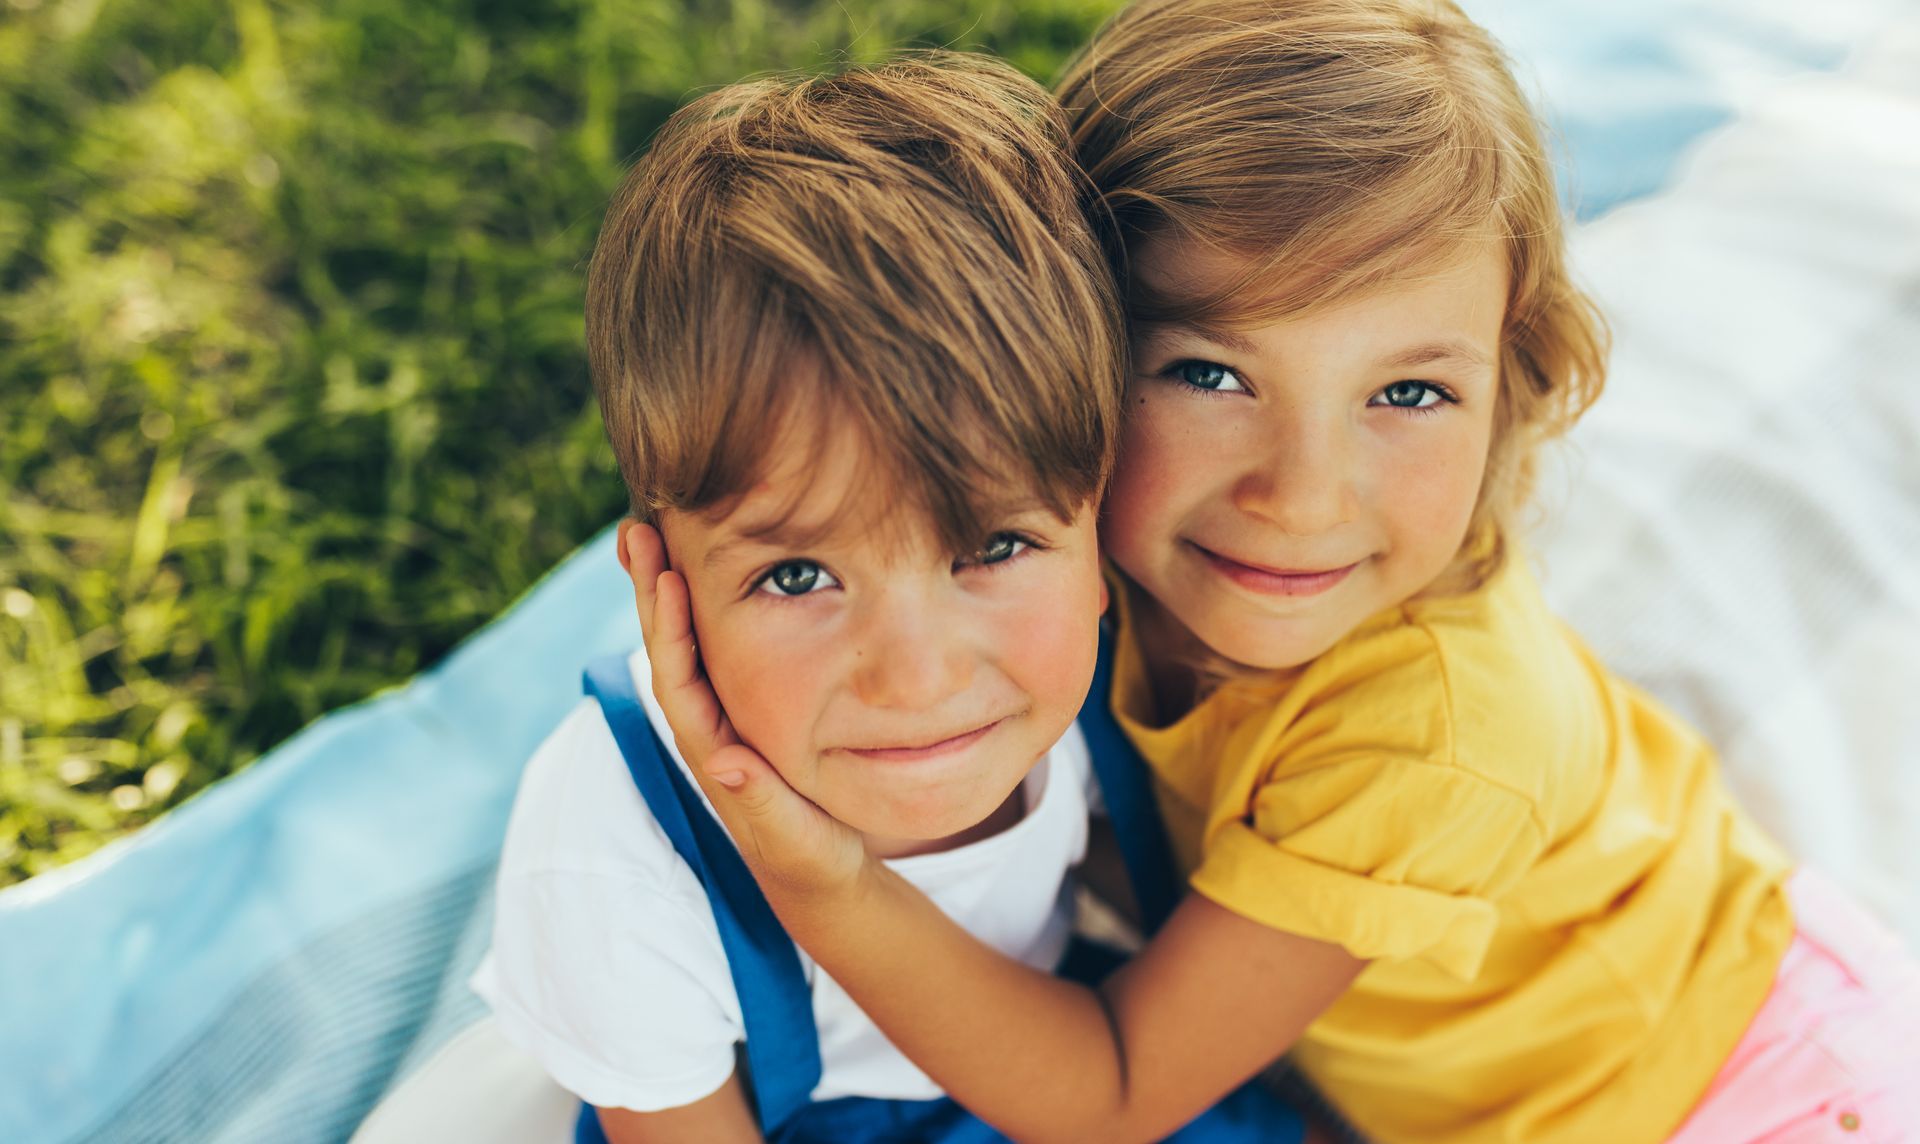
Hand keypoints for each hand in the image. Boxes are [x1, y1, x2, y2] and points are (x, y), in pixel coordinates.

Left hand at [617, 519, 871, 902]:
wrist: (815, 875)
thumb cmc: (810, 856)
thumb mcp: (796, 837)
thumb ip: (763, 803)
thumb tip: (724, 764)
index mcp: (715, 751)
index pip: (680, 682)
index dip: (670, 630)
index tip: (668, 577)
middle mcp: (708, 728)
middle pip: (669, 650)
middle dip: (651, 591)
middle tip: (634, 531)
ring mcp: (722, 718)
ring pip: (685, 644)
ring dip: (664, 591)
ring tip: (648, 535)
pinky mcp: (742, 710)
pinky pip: (712, 649)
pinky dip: (698, 608)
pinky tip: (694, 573)